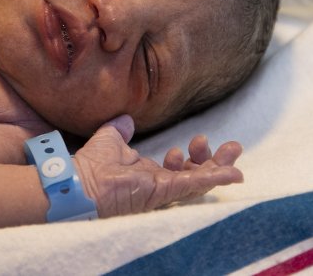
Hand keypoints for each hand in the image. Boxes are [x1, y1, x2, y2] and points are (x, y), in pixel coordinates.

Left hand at [74, 115, 242, 217]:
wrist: (79, 179)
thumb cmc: (90, 164)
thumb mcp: (110, 139)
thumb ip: (120, 129)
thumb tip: (127, 120)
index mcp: (148, 174)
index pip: (180, 169)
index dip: (192, 156)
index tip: (195, 141)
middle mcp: (158, 185)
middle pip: (195, 176)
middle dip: (215, 162)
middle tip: (232, 147)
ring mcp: (162, 191)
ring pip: (199, 183)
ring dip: (219, 168)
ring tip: (233, 152)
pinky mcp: (162, 193)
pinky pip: (193, 187)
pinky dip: (213, 179)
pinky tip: (232, 173)